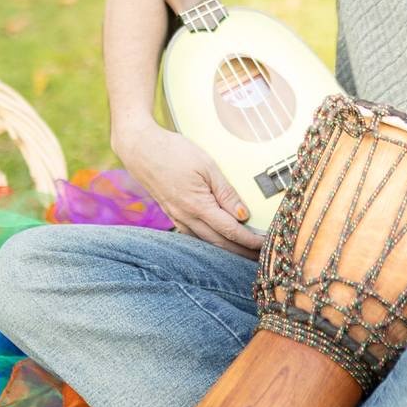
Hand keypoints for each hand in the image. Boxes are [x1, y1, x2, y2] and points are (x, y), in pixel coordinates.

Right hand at [112, 122, 264, 257]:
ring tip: (244, 252)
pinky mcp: (172, 214)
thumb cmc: (173, 152)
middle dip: (242, 252)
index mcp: (198, 206)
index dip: (250, 241)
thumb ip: (226, 193)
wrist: (140, 149)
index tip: (266, 245)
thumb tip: (243, 215)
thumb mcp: (207, 166)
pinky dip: (209, 242)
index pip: (231, 231)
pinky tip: (218, 242)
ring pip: (206, 242)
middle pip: (220, 244)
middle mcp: (186, 217)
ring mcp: (177, 218)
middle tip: (261, 257)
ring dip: (226, 250)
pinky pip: (193, 235)